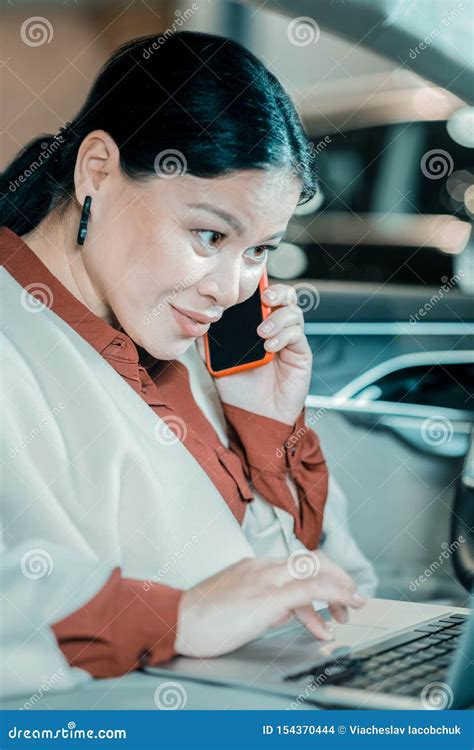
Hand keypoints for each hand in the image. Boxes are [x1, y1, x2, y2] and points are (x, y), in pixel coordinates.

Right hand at [174, 550, 365, 657]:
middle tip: (351, 601)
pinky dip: (332, 594)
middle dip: (338, 578)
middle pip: (313, 560)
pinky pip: (309, 588)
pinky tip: (340, 608)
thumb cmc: (202, 619)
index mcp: (256, 566)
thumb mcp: (240, 605)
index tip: (334, 595)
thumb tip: (290, 612)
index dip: (323, 574)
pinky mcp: (266, 597)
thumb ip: (267, 603)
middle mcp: (264, 567)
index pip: (299, 562)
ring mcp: (265, 580)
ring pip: (315, 569)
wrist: (176, 620)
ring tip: (350, 610)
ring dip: (340, 588)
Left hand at [196, 283, 311, 425]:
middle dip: (276, 292)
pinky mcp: (300, 353)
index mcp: (256, 325)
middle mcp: (276, 328)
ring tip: (262, 332)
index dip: (259, 286)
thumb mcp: (215, 362)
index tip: (247, 285)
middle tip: (265, 298)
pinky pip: (297, 335)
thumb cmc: (237, 390)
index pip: (262, 297)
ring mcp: (289, 340)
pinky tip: (270, 347)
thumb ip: (208, 340)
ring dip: (277, 318)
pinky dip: (283, 335)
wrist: (254, 417)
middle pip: (285, 297)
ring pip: (293, 312)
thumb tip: (196, 317)